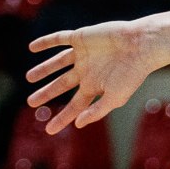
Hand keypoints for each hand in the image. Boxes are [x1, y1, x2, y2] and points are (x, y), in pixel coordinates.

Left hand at [27, 19, 164, 133]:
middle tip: (31, 103)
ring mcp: (83, 54)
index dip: (62, 118)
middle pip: (62, 84)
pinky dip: (46, 42)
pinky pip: (60, 39)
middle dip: (46, 93)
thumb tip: (77, 124)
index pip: (74, 106)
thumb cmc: (132, 73)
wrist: (140, 45)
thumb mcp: (115, 97)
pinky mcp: (81, 38)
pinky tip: (32, 47)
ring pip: (58, 63)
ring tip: (29, 78)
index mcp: (95, 87)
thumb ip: (96, 111)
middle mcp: (87, 71)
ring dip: (44, 69)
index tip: (48, 131)